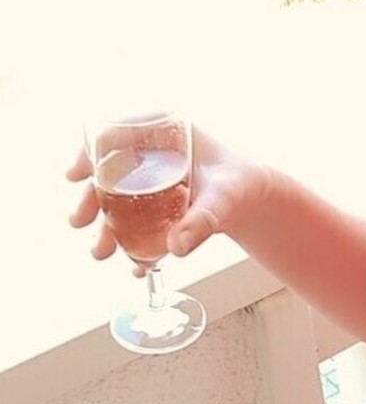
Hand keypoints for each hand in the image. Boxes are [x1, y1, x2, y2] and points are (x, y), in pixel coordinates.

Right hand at [66, 124, 273, 278]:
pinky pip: (137, 226)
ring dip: (103, 229)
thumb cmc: (239, 185)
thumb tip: (177, 247)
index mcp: (162, 135)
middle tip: (79, 222)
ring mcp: (150, 184)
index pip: (113, 134)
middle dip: (88, 199)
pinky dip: (135, 248)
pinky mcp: (157, 210)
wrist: (253, 201)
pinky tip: (138, 268)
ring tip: (101, 253)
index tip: (75, 175)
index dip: (87, 153)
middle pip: (106, 174)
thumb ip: (202, 220)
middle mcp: (149, 157)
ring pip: (115, 203)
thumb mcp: (224, 200)